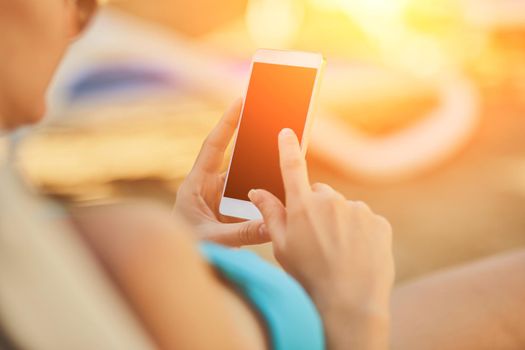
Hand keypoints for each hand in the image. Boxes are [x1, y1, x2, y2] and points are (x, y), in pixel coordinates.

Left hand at [174, 99, 269, 246]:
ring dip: (261, 174)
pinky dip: (263, 196)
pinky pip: (249, 198)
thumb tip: (273, 225)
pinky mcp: (230, 211)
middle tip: (271, 122)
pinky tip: (280, 193)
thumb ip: (241, 233)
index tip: (240, 102)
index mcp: (196, 186)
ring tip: (283, 157)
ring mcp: (220, 199)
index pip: (212, 147)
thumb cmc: (188, 249)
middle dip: (252, 143)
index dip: (227, 124)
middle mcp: (208, 187)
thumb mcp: (213, 240)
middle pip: (234, 159)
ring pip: (245, 180)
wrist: (180, 264)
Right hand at [248, 128, 393, 349]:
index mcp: (303, 206)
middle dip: (317, 209)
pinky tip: (355, 254)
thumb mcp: (281, 247)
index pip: (292, 168)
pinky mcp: (378, 222)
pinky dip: (359, 232)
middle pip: (321, 195)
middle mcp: (331, 201)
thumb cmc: (309, 276)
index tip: (287, 131)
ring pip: (344, 209)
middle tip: (315, 238)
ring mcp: (358, 210)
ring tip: (337, 251)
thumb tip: (257, 190)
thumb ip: (270, 214)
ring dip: (339, 222)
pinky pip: (364, 220)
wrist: (350, 303)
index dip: (288, 147)